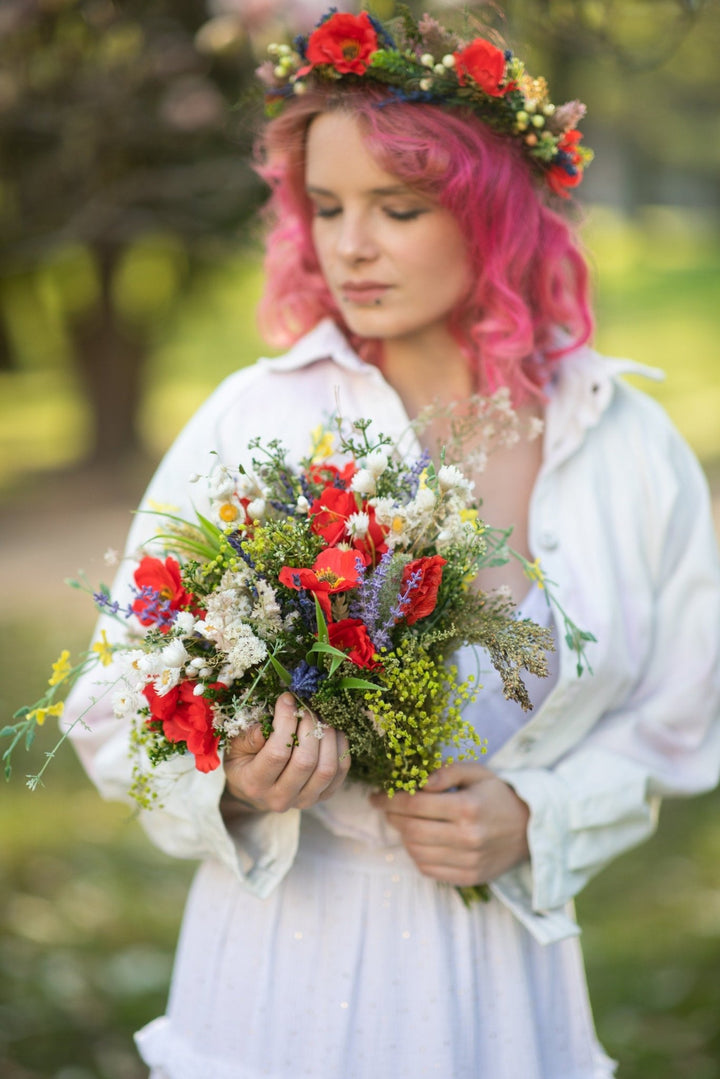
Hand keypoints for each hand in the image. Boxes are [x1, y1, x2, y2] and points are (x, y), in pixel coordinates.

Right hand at [223, 692, 350, 812]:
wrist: (257, 790)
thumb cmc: (244, 762)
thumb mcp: (236, 748)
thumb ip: (248, 737)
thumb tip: (265, 727)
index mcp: (255, 783)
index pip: (277, 753)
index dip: (286, 722)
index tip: (287, 699)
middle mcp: (280, 798)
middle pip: (305, 762)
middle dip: (309, 727)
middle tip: (306, 707)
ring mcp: (304, 800)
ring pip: (326, 769)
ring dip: (327, 736)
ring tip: (319, 717)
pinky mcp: (323, 796)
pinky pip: (340, 772)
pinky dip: (341, 747)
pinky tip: (331, 731)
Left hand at [369, 762, 529, 886]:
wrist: (531, 829)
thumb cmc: (498, 796)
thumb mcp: (477, 773)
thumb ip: (447, 771)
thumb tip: (419, 782)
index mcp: (467, 808)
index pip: (415, 804)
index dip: (390, 800)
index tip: (375, 797)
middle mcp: (467, 837)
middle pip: (411, 829)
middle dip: (391, 817)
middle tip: (385, 808)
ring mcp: (468, 861)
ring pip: (417, 851)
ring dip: (402, 836)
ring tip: (403, 823)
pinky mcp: (469, 877)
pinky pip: (429, 870)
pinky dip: (416, 855)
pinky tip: (418, 841)